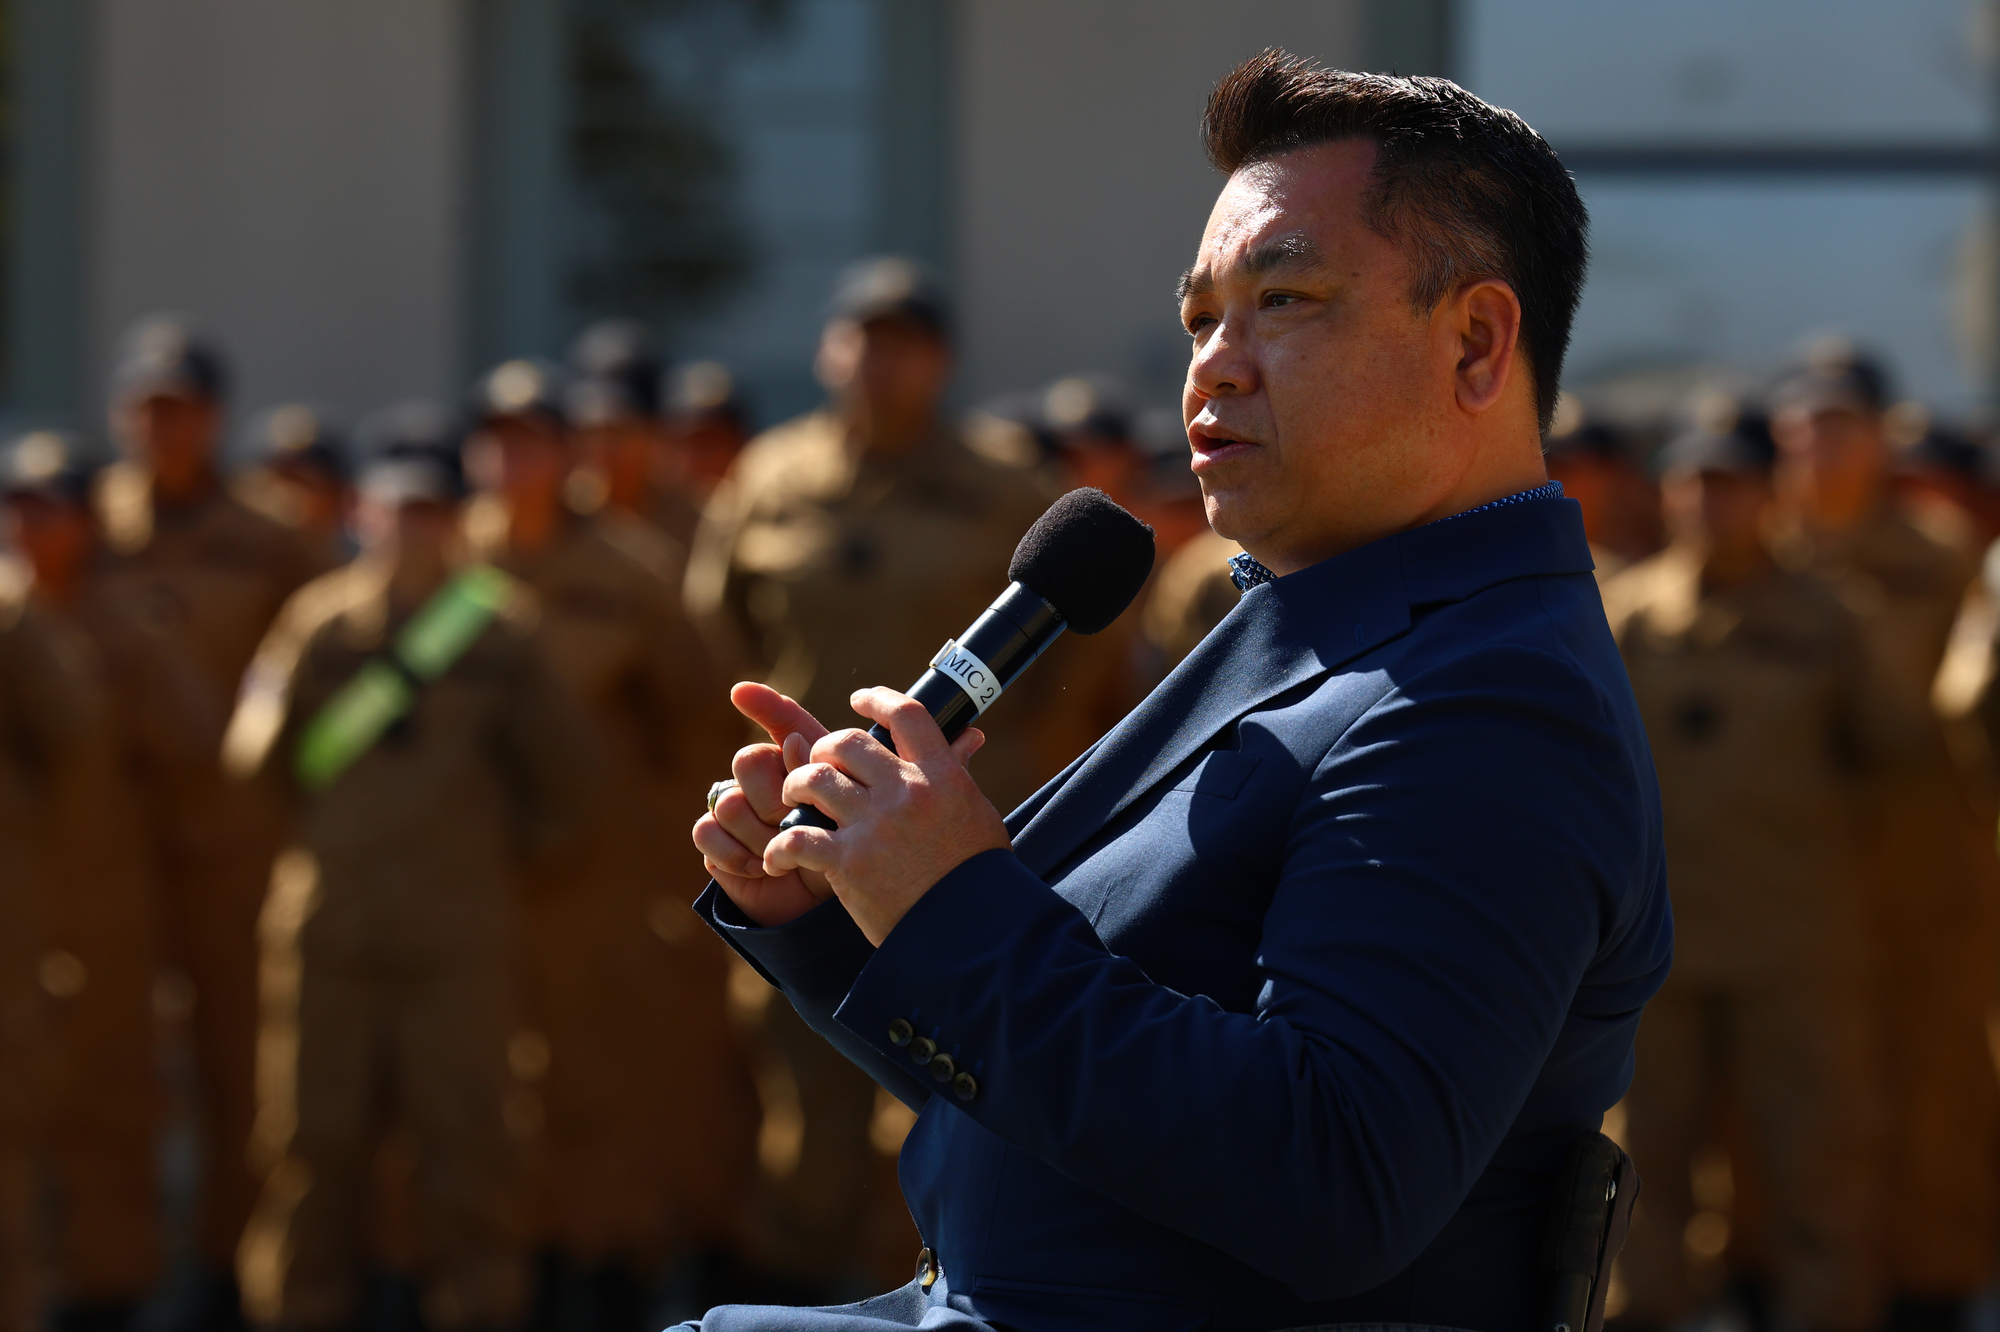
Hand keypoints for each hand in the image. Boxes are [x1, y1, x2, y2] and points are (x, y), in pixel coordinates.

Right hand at [691, 683, 834, 926]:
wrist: (822, 900)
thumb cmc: (839, 847)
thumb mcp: (842, 810)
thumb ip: (822, 774)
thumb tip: (791, 742)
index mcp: (797, 758)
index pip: (781, 719)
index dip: (763, 703)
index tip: (741, 693)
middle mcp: (761, 775)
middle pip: (747, 761)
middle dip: (773, 798)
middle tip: (795, 823)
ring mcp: (735, 806)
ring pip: (728, 802)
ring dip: (759, 834)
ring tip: (781, 851)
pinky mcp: (715, 841)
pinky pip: (707, 831)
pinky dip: (734, 853)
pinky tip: (758, 866)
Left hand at [764, 686, 1008, 945]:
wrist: (971, 932)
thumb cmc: (977, 874)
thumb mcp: (976, 813)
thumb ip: (958, 773)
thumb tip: (969, 736)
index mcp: (941, 776)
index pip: (906, 715)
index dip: (877, 699)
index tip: (859, 700)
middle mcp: (906, 793)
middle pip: (845, 742)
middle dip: (823, 750)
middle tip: (817, 765)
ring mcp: (875, 826)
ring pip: (813, 780)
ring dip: (794, 786)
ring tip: (792, 800)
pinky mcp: (849, 863)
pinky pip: (796, 838)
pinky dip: (779, 848)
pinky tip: (777, 859)